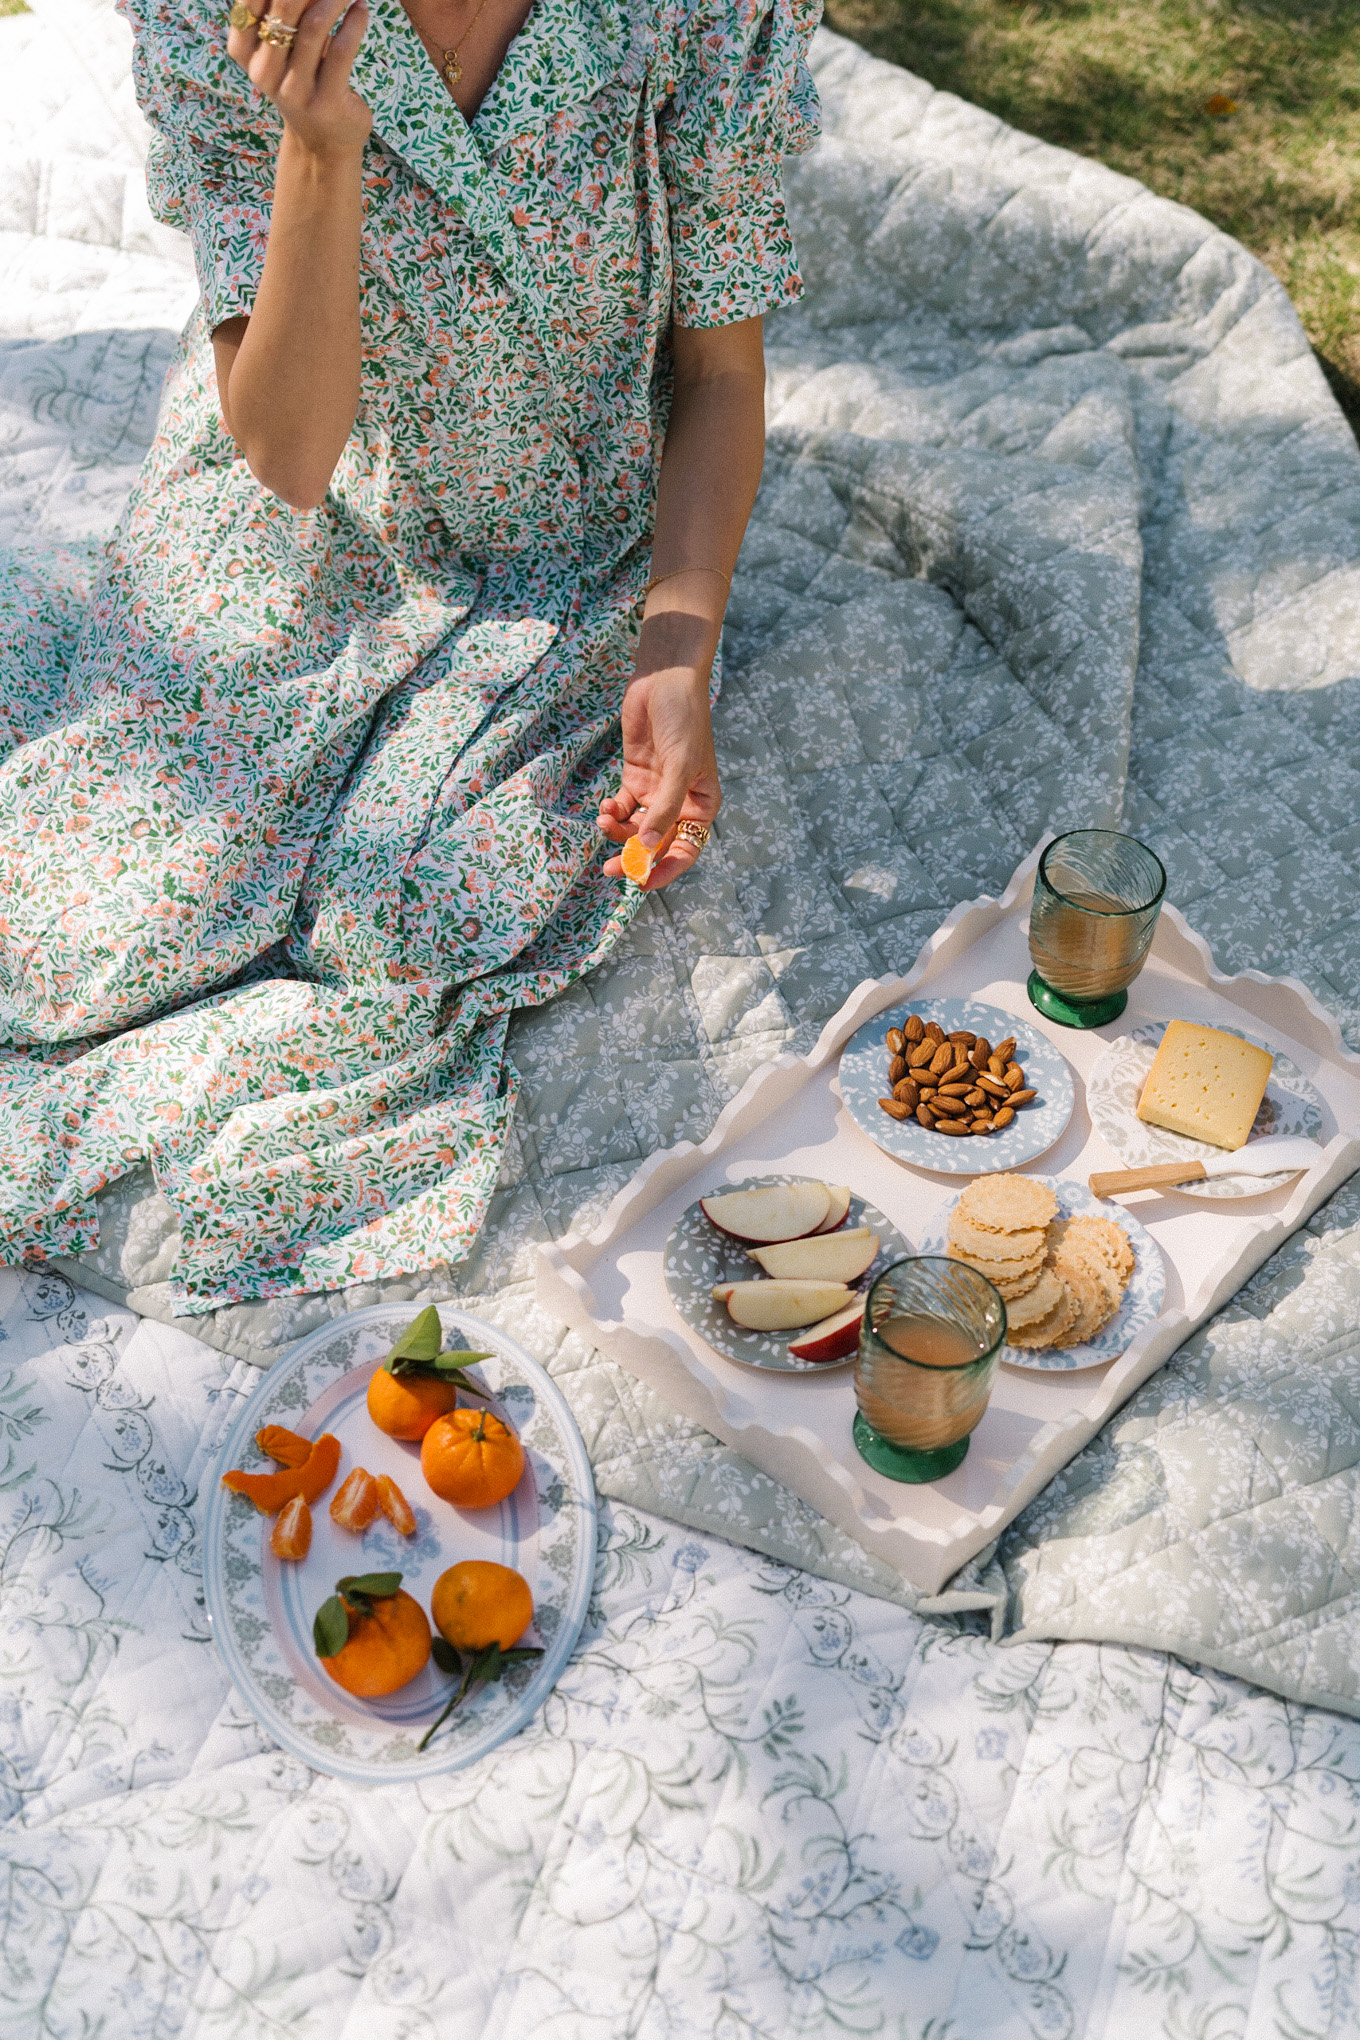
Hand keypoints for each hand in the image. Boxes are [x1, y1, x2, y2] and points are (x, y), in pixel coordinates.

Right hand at [229, 0, 371, 158]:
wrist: (322, 142)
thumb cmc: (302, 80)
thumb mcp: (282, 47)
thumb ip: (283, 11)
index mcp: (244, 51)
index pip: (251, 0)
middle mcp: (263, 72)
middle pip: (282, 6)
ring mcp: (294, 90)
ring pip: (313, 25)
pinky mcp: (326, 102)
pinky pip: (342, 51)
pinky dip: (354, 23)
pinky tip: (361, 9)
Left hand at [598, 653, 720, 892]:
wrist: (664, 679)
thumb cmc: (684, 718)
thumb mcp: (680, 765)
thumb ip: (664, 808)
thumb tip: (647, 846)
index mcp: (702, 805)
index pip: (686, 849)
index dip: (665, 869)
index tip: (642, 883)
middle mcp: (681, 803)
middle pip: (657, 844)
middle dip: (634, 857)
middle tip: (610, 869)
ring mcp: (657, 791)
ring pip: (635, 828)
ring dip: (618, 832)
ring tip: (604, 821)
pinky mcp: (636, 778)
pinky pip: (623, 808)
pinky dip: (612, 813)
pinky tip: (605, 806)